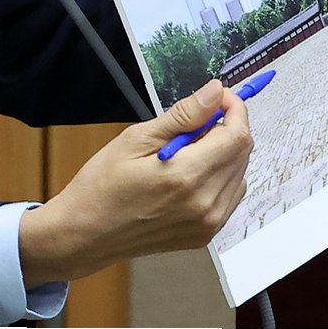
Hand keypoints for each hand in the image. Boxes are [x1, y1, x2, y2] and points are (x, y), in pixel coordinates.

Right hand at [19, 80, 251, 285]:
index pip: (238, 135)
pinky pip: (229, 196)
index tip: (219, 97)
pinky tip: (191, 173)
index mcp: (188, 177)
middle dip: (228, 127)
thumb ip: (183, 115)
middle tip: (194, 122)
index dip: (234, 108)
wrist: (85, 235)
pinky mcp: (204, 236)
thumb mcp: (136, 139)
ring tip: (187, 151)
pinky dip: (219, 177)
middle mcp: (205, 204)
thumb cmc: (102, 186)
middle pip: (242, 153)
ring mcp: (207, 224)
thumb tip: (215, 92)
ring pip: (239, 174)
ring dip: (224, 153)